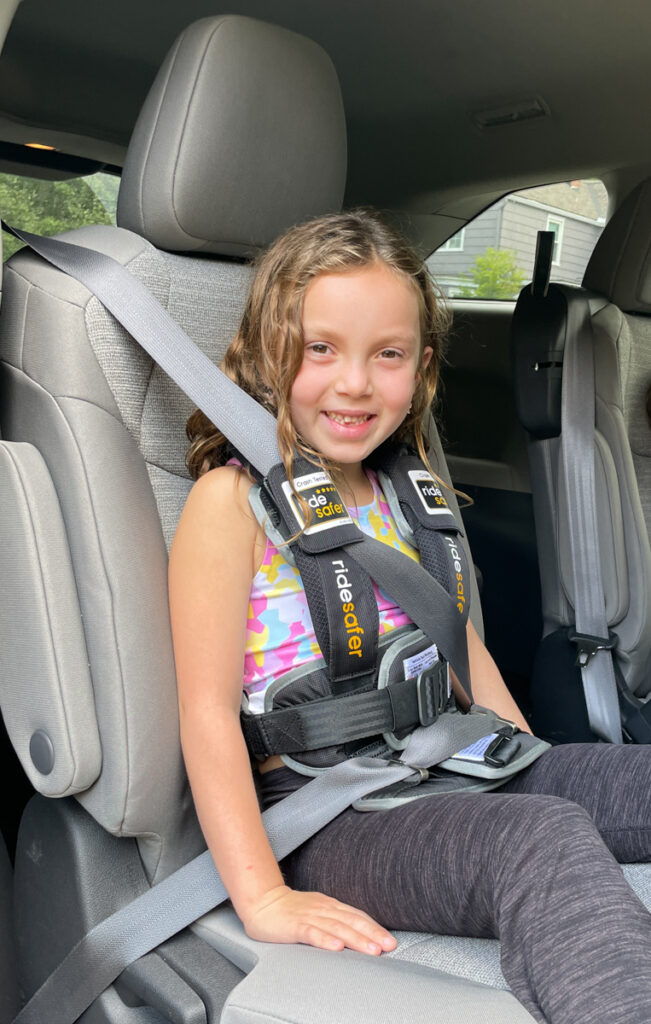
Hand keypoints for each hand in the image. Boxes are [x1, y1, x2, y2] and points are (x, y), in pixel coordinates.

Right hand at [241, 884, 396, 954]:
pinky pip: (312, 933)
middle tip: (388, 946)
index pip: (357, 916)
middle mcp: (323, 909)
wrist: (262, 902)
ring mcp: (309, 916)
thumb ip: (334, 920)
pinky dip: (325, 940)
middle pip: (351, 922)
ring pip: (337, 928)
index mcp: (330, 906)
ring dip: (356, 939)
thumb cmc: (291, 910)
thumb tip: (357, 934)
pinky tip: (336, 948)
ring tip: (371, 950)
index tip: (390, 941)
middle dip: (372, 935)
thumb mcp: (317, 911)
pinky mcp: (294, 926)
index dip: (374, 928)